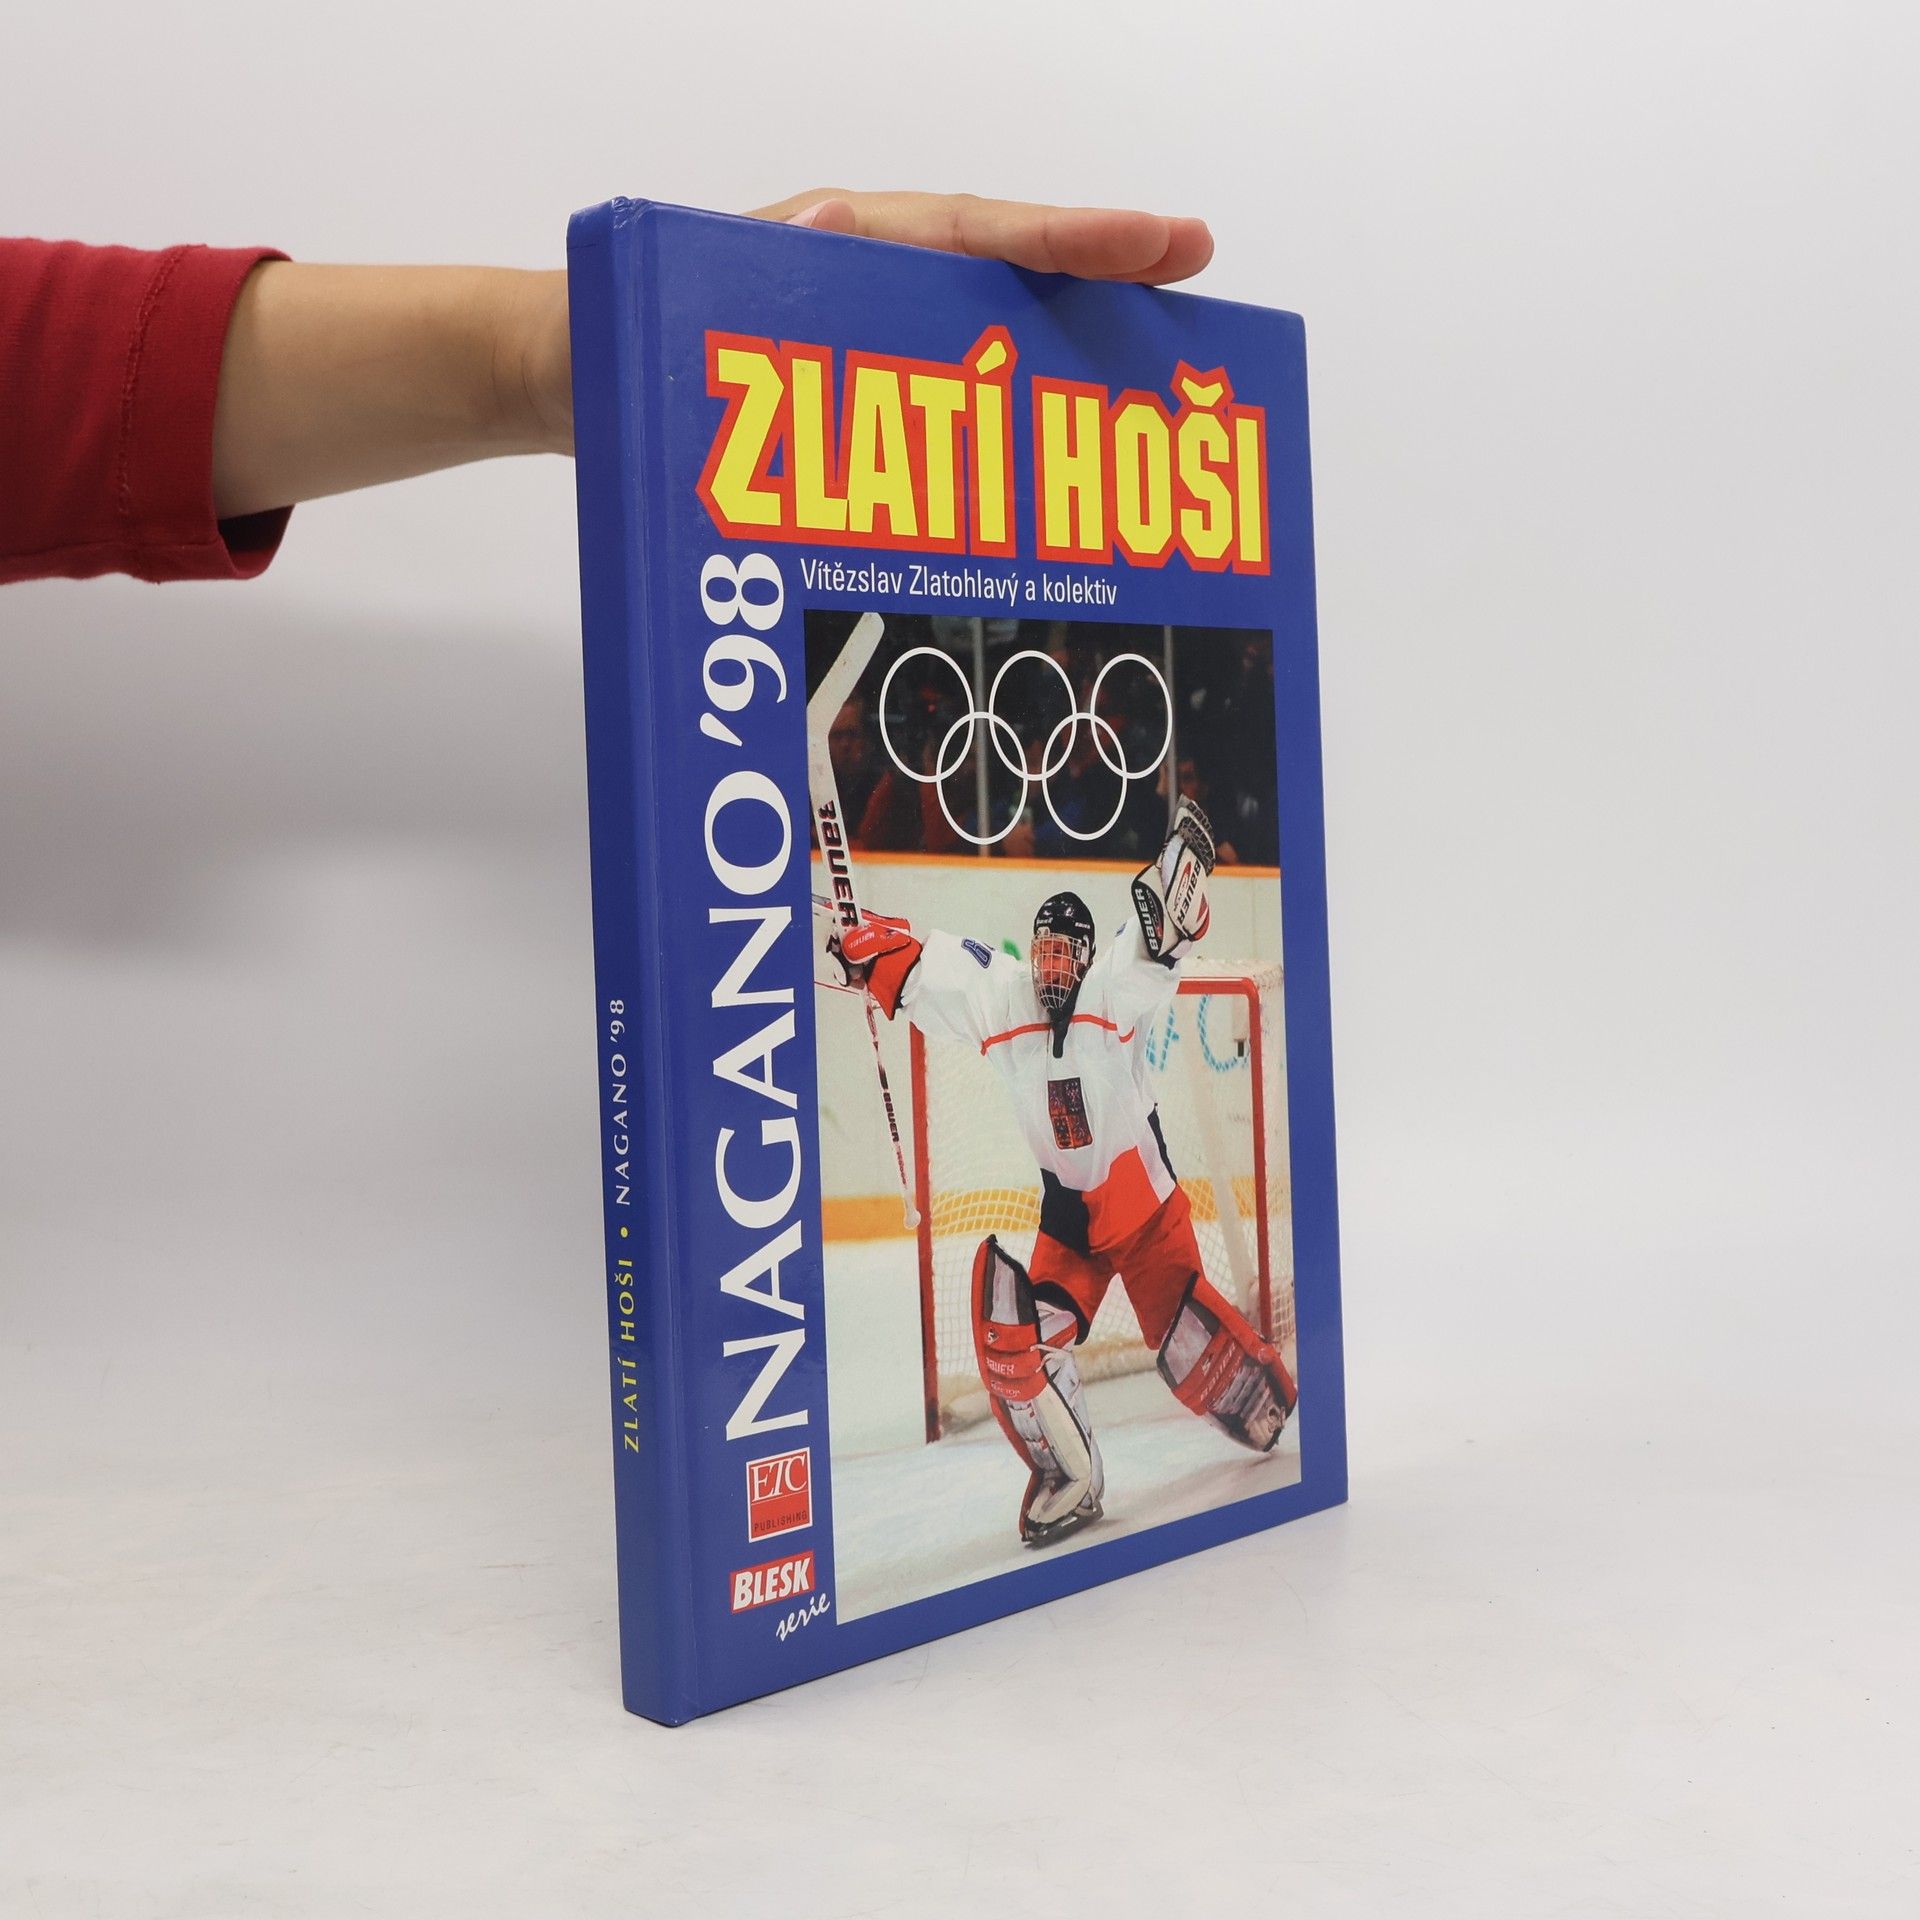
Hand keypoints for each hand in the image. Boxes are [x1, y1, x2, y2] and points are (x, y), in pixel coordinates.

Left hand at [514, 191, 1214, 456]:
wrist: (577, 388)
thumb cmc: (619, 336)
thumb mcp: (666, 300)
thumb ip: (742, 277)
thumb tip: (831, 222)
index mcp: (848, 241)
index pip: (982, 233)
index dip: (1074, 240)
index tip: (1162, 242)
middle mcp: (879, 285)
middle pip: (1015, 285)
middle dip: (1106, 290)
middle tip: (1197, 295)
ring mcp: (879, 347)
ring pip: (996, 356)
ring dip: (1071, 378)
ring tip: (1154, 409)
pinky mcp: (868, 408)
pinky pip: (955, 421)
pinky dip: (1008, 446)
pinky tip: (1054, 497)